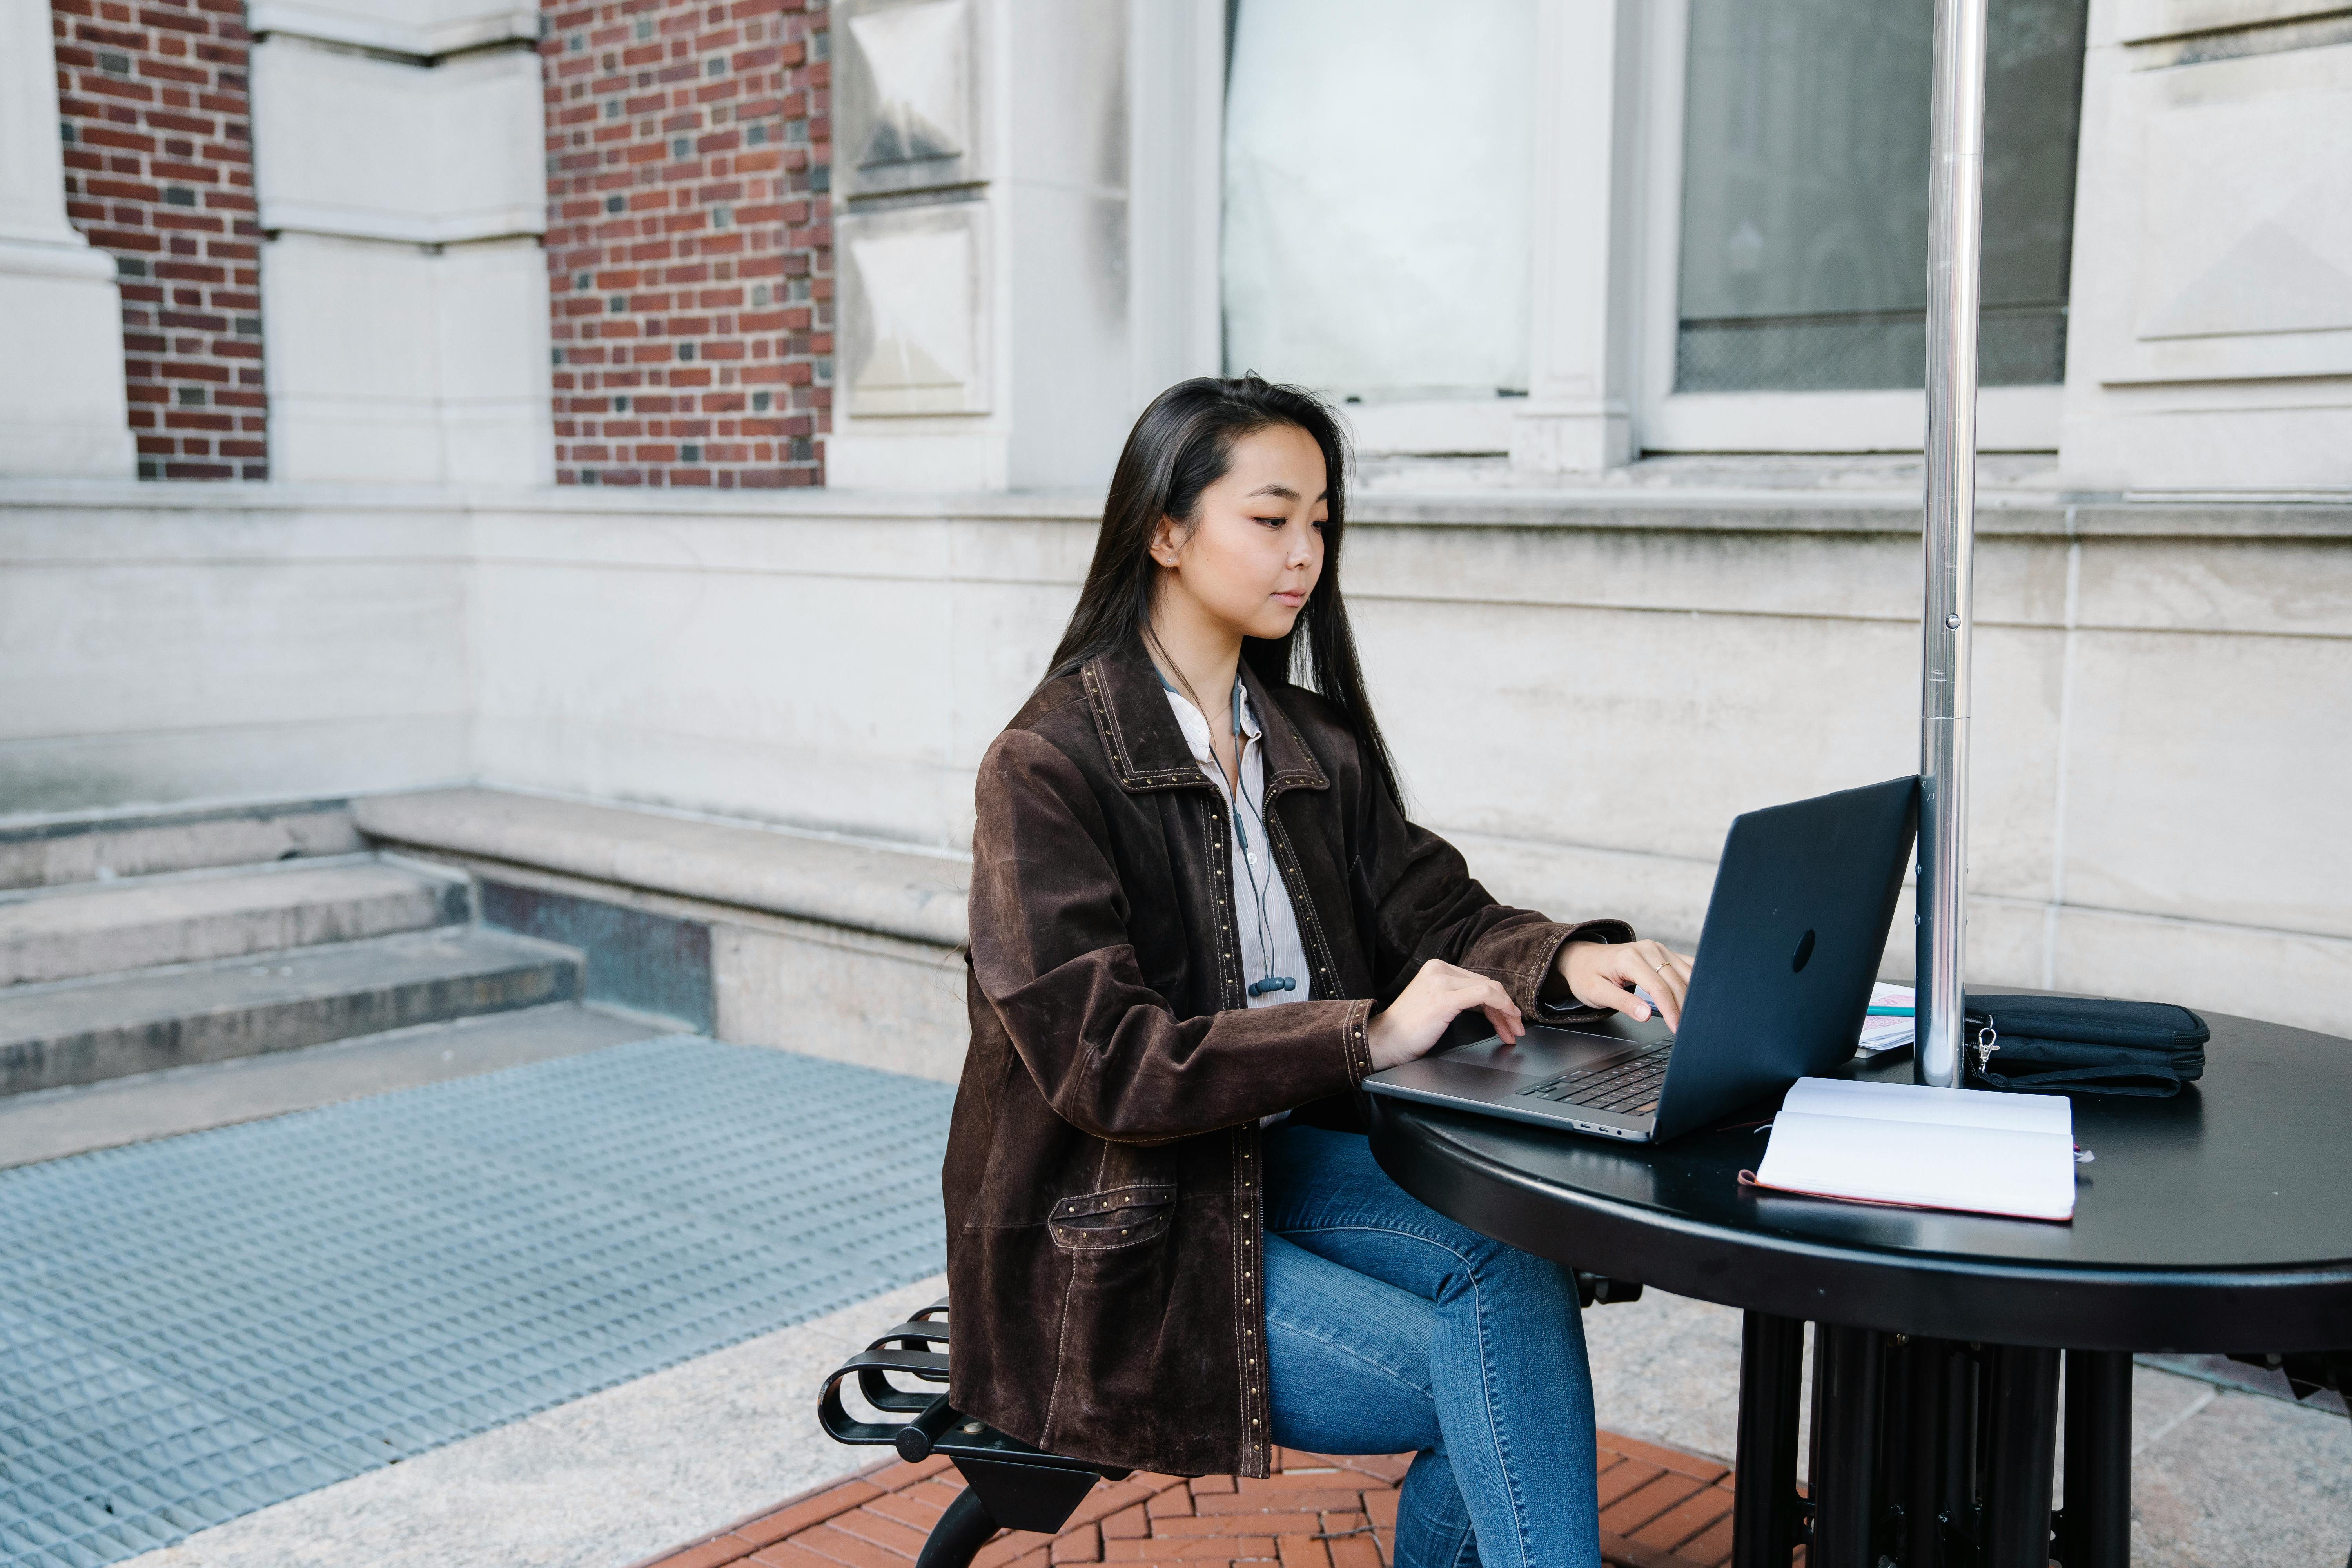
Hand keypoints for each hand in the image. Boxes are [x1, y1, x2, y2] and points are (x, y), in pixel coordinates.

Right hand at [1366, 959, 1524, 1071]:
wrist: (1384, 1041)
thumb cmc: (1408, 1030)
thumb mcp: (1435, 1004)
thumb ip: (1456, 996)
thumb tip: (1487, 1006)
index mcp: (1437, 968)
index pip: (1478, 981)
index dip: (1499, 1001)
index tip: (1509, 1019)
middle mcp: (1439, 969)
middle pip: (1486, 985)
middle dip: (1506, 1009)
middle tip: (1515, 1028)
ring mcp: (1441, 981)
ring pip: (1489, 989)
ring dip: (1507, 1011)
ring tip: (1513, 1030)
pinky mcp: (1444, 998)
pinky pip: (1484, 995)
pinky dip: (1501, 1007)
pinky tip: (1506, 1021)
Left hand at [1559, 939, 1694, 1029]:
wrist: (1583, 958)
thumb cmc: (1588, 975)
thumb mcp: (1596, 993)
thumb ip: (1622, 1003)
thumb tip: (1645, 1015)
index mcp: (1629, 958)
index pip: (1658, 987)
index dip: (1670, 1009)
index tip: (1676, 1028)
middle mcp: (1647, 949)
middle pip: (1675, 981)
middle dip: (1684, 1006)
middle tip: (1690, 1028)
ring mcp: (1658, 948)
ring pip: (1685, 972)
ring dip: (1693, 994)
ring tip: (1697, 1016)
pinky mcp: (1663, 952)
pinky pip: (1685, 965)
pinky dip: (1694, 980)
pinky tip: (1701, 995)